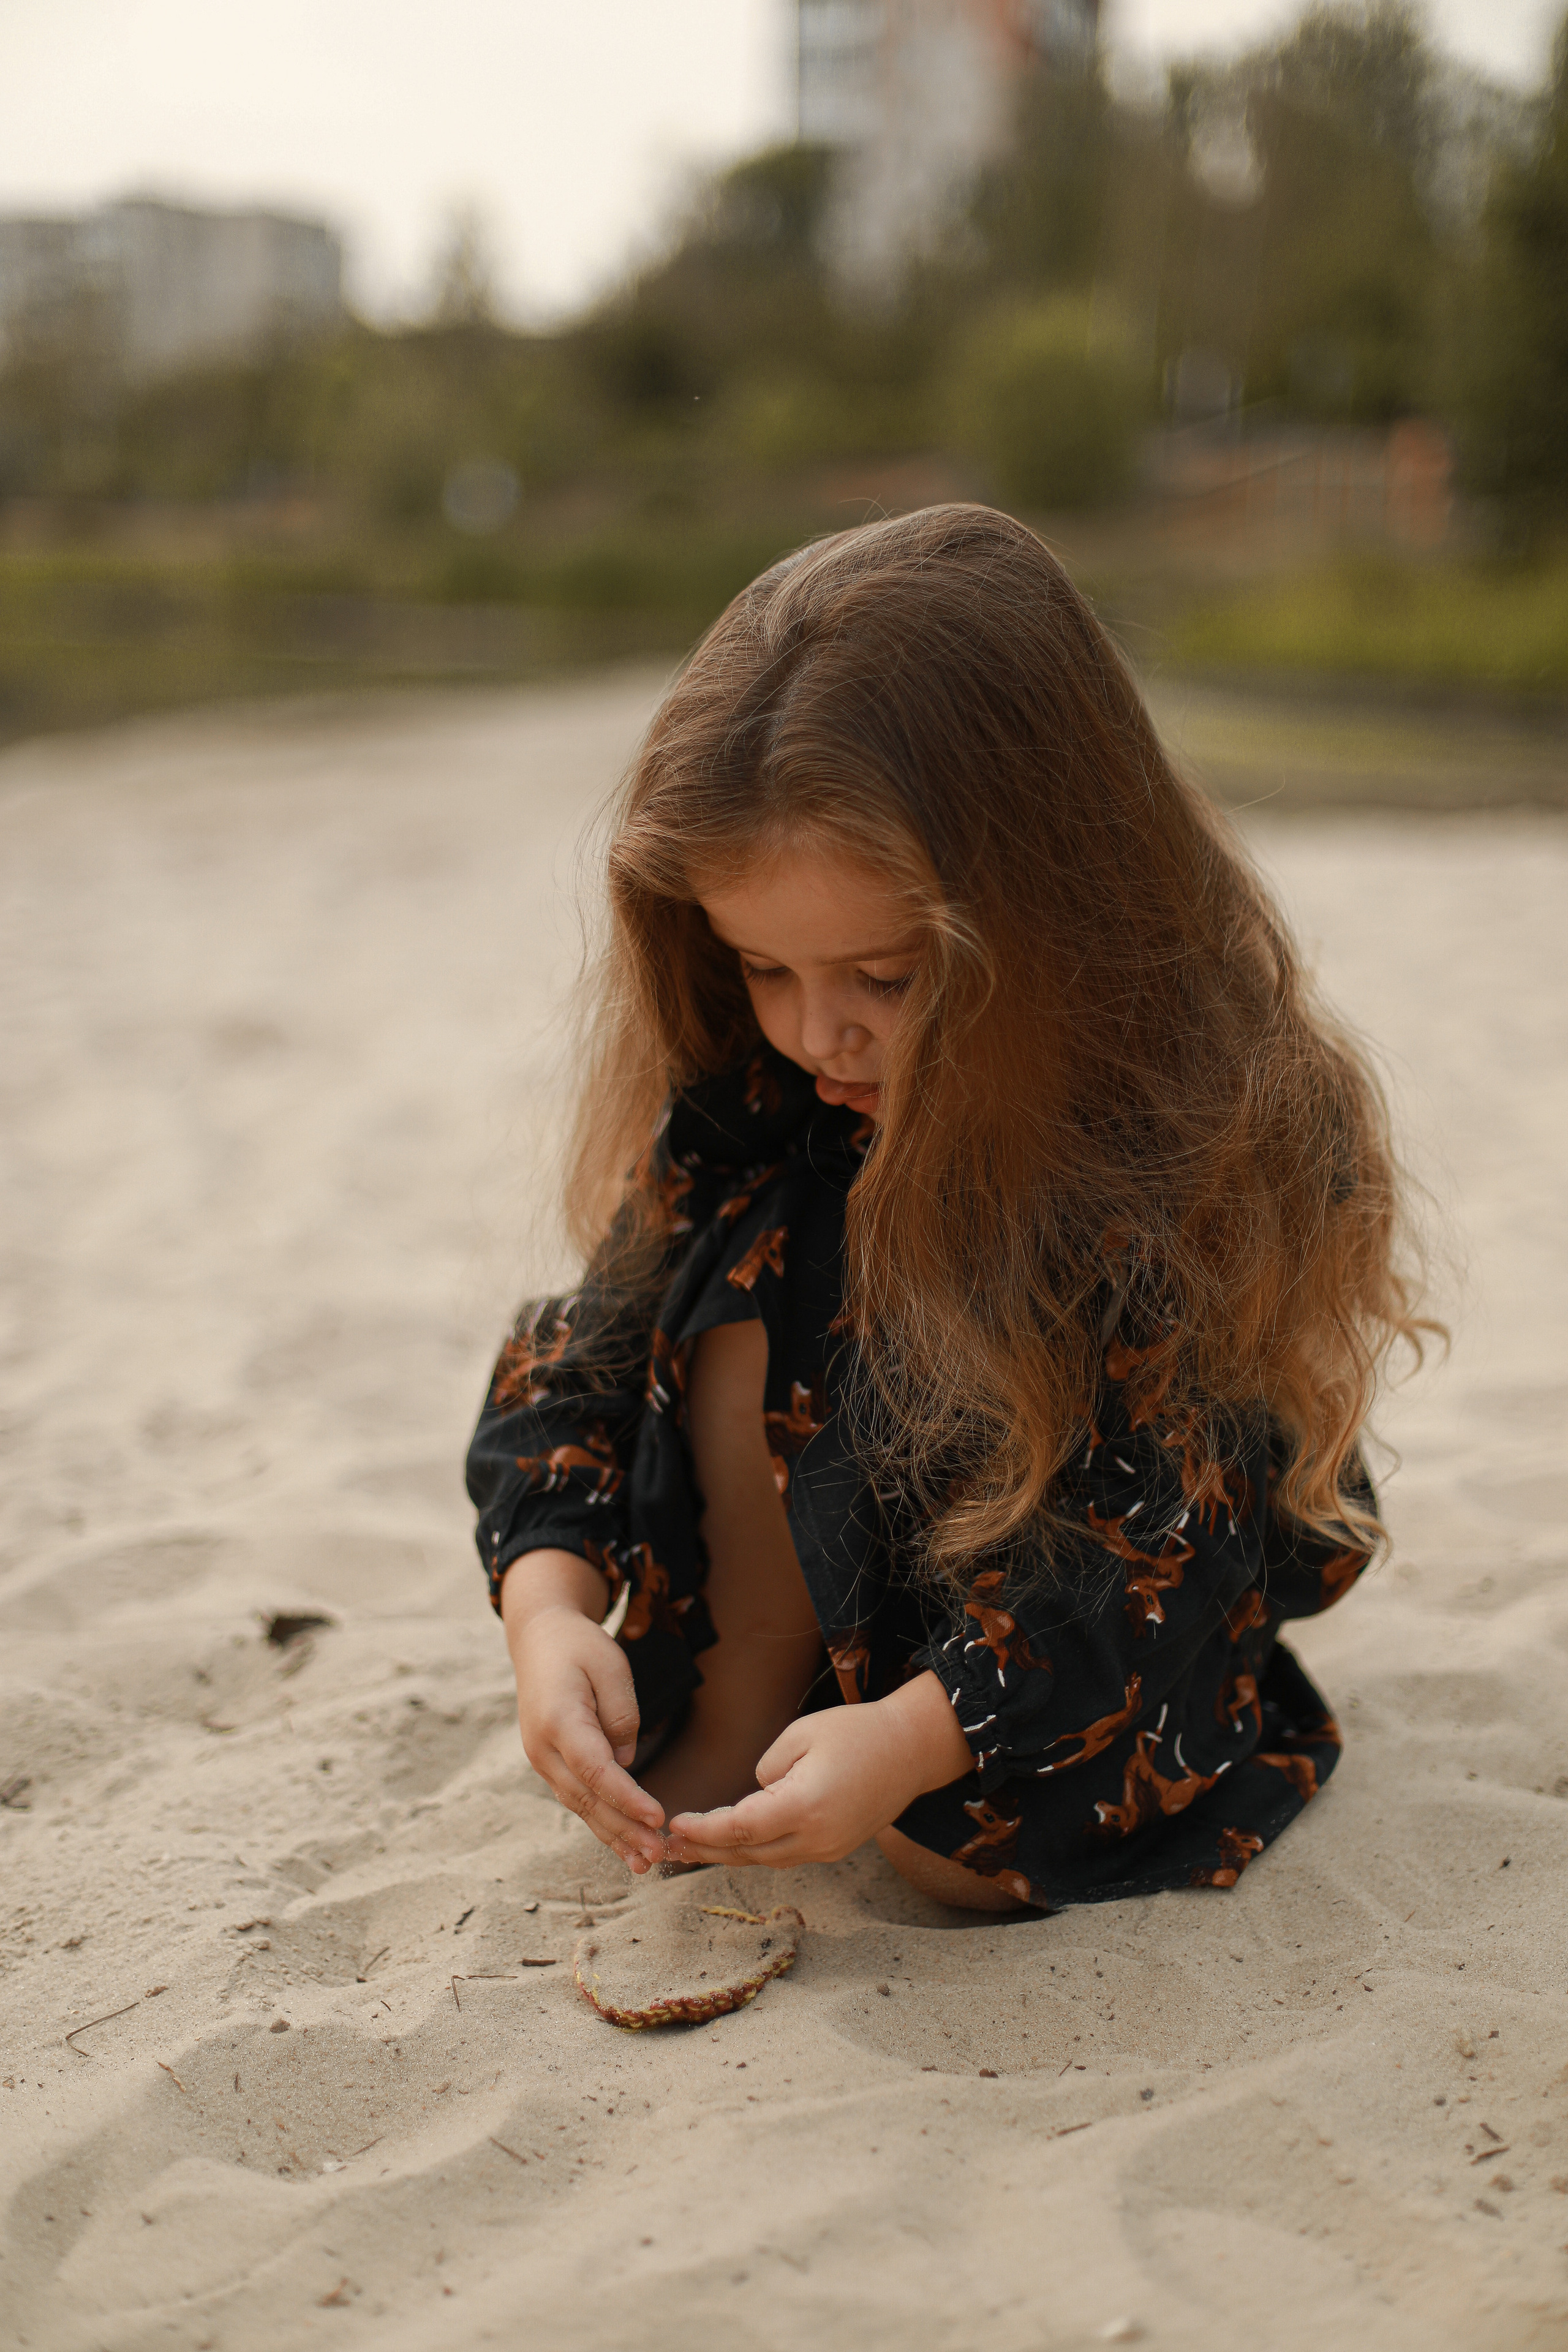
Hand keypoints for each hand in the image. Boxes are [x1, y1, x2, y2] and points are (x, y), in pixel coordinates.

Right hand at [500, 1552, 665, 1870]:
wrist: (539, 1639)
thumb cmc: (580, 1647)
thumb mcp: (610, 1665)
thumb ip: (622, 1715)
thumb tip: (626, 1764)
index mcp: (558, 1719)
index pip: (595, 1769)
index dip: (626, 1798)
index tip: (658, 1818)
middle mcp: (543, 1747)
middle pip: (587, 1798)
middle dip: (623, 1830)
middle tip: (658, 1855)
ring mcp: (542, 1759)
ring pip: (580, 1806)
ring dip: (613, 1836)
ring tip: (645, 1863)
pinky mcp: (550, 1764)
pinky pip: (578, 1798)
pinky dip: (601, 1822)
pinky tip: (624, 1844)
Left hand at [664, 1670, 972, 1869]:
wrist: (911, 1750)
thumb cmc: (857, 1732)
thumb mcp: (802, 1734)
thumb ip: (767, 1770)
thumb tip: (754, 1795)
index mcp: (805, 1805)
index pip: (740, 1829)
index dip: (703, 1831)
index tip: (674, 1824)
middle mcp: (817, 1837)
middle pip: (747, 1853)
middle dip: (704, 1851)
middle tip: (665, 1847)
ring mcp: (828, 1849)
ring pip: (765, 1859)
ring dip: (726, 1854)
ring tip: (688, 1849)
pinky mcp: (835, 1848)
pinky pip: (785, 1854)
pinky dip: (754, 1850)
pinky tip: (731, 1842)